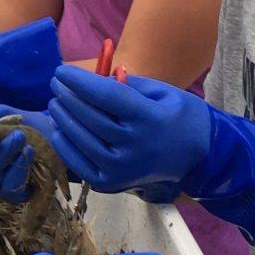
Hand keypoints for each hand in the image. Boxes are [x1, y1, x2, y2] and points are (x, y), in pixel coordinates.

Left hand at [47, 67, 211, 201]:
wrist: (200, 158)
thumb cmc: (181, 118)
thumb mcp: (162, 92)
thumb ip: (127, 85)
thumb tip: (91, 80)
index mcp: (149, 118)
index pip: (105, 95)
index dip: (79, 81)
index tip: (61, 70)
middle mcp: (134, 146)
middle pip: (89, 116)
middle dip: (67, 96)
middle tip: (55, 82)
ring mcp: (121, 169)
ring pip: (80, 139)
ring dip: (61, 118)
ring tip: (55, 102)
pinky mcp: (111, 184)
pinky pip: (78, 163)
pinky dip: (63, 144)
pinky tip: (56, 127)